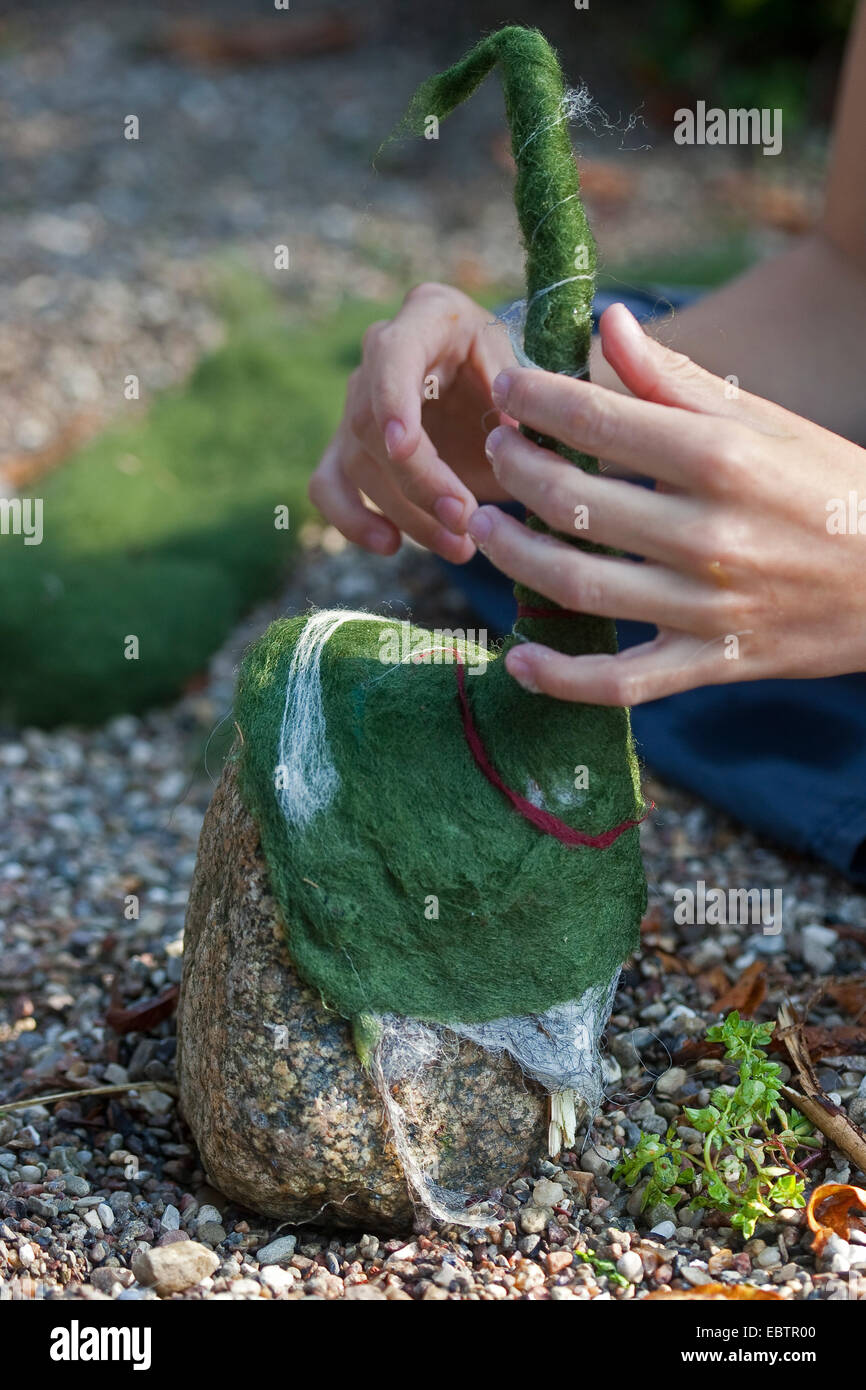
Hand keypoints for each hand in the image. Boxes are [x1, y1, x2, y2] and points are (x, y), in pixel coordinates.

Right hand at [309, 282, 515, 560]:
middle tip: (465, 519)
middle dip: (419, 481)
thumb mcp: (532, 372)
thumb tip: (509, 436)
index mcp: (429, 316)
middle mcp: (381, 352)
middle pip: (373, 424)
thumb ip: (523, 397)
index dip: (392, 401)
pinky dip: (351, 520)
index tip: (404, 448)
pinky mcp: (349, 446)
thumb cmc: (520, 376)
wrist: (504, 389)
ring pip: (360, 464)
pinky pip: (328, 485)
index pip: (392, 355)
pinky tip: (389, 545)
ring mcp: (359, 400)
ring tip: (461, 546)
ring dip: (409, 514)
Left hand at [468, 303, 865, 704]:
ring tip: (481, 527)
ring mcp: (708, 606)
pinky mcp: (711, 662)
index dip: (536, 401)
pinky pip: (621, 682)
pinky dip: (562, 677)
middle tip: (493, 452)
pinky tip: (517, 659)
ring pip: (580, 586)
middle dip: (515, 471)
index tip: (508, 389)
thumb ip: (677, 381)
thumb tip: (609, 323)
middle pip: (574, 502)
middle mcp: (709, 534)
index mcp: (724, 459)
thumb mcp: (766, 422)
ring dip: (513, 557)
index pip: (600, 420)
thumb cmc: (831, 487)